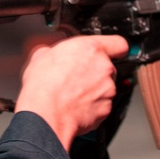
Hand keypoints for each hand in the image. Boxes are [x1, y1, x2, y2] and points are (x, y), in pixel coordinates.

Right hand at [16, 35, 128, 149]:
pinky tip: (75, 107)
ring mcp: (108, 89)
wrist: (46, 115)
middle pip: (108, 67)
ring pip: (105, 88)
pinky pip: (102, 105)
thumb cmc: (43, 87)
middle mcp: (104, 68)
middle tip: (76, 78)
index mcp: (91, 49)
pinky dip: (92, 106)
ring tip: (72, 95)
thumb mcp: (41, 56)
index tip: (112, 51)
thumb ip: (55, 51)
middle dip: (95, 73)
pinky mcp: (106, 108)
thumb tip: (51, 53)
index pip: (118, 43)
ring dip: (93, 90)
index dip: (114, 48)